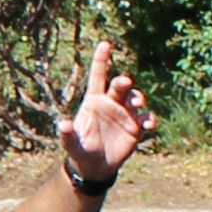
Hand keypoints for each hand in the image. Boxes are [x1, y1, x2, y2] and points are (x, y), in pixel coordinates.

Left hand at [59, 39, 157, 184]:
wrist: (95, 167)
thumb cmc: (81, 150)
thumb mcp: (72, 144)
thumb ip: (67, 135)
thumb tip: (61, 124)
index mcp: (94, 100)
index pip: (98, 76)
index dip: (101, 60)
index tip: (105, 44)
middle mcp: (111, 103)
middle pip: (120, 86)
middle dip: (124, 82)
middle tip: (124, 82)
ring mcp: (125, 114)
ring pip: (135, 98)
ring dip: (137, 97)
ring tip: (136, 103)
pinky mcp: (136, 128)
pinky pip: (146, 118)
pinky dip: (150, 119)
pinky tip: (148, 123)